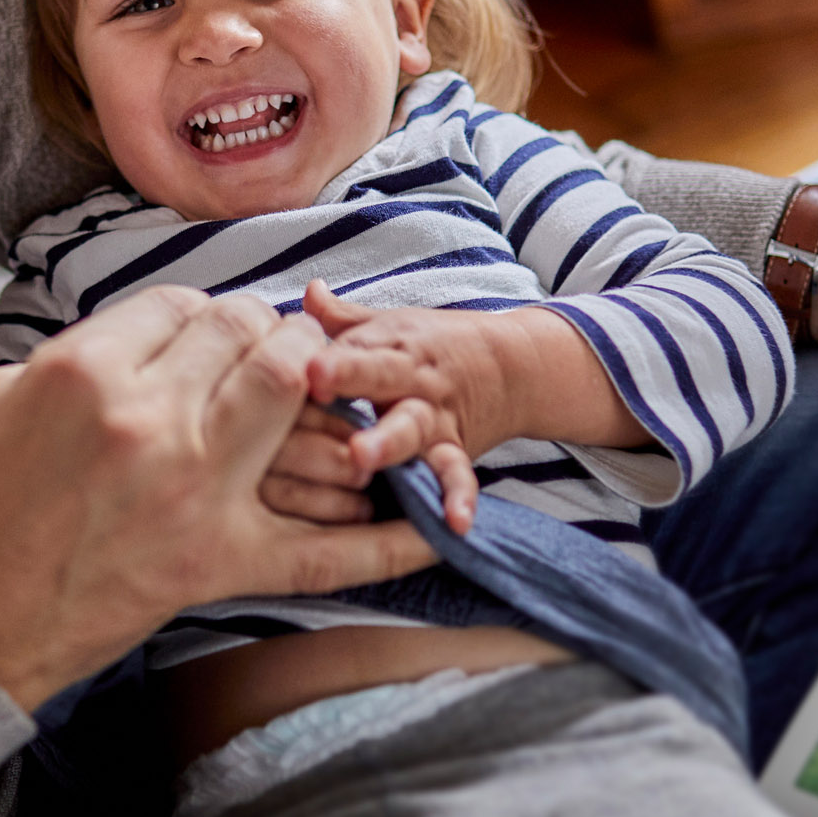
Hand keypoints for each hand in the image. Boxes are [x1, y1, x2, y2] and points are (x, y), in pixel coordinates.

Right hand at [0, 287, 436, 711]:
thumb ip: (74, 362)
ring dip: (315, 394)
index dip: (207, 318)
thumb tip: (126, 347)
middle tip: (264, 366)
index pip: (188, 305)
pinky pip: (325, 550)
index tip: (206, 340)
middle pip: (252, 335)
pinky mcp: (214, 565)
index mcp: (87, 368)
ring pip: (295, 398)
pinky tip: (429, 521)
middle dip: (267, 340)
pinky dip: (384, 538)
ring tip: (318, 404)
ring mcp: (192, 490)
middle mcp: (150, 416)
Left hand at [273, 283, 652, 534]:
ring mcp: (433, 417)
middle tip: (316, 385)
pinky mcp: (456, 449)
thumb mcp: (391, 325)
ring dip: (387, 441)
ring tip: (362, 457)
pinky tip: (454, 523)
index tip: (303, 363)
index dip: (328, 354)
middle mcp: (409, 379)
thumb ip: (344, 318)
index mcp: (387, 345)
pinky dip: (459, 497)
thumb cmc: (431, 348)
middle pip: (380, 376)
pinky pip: (458, 474)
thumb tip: (307, 293)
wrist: (514, 367)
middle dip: (351, 379)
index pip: (353, 345)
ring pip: (410, 427)